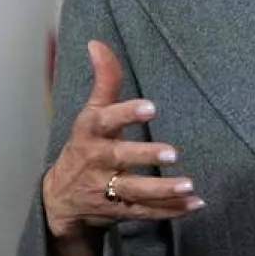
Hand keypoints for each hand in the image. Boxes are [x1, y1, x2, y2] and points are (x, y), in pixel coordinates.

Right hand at [41, 41, 201, 255]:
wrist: (59, 199)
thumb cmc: (85, 145)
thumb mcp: (91, 114)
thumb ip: (104, 81)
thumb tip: (97, 43)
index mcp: (90, 134)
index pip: (104, 121)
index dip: (125, 114)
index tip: (151, 108)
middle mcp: (96, 161)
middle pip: (119, 158)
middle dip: (144, 156)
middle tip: (172, 152)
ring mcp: (105, 189)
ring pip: (134, 191)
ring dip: (162, 190)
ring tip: (189, 185)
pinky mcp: (117, 210)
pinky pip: (144, 211)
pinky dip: (170, 210)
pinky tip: (195, 203)